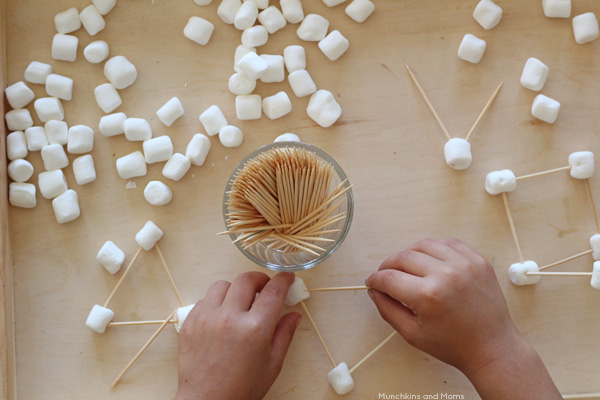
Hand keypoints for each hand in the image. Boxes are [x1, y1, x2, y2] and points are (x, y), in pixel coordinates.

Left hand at [175, 271, 300, 399]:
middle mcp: (230, 318)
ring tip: (240, 301)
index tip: (287, 277)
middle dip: (260, 279)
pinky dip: (216, 302)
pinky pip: (204, 300)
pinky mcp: (191, 323)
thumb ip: (284, 335)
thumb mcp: (272, 364)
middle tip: (264, 287)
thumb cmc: (241, 389)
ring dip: (235, 288)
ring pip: (222, 285)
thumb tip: (294, 315)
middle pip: (247, 280)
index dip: (284, 280)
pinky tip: (222, 314)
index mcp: (255, 329)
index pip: (273, 291)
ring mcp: (207, 319)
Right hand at [366, 239, 560, 399]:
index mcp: (427, 295)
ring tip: (406, 266)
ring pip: (424, 244)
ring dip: (409, 253)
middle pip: (403, 257)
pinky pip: (448, 243)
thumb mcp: (412, 334)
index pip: (388, 277)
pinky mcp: (478, 260)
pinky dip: (434, 248)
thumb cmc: (453, 345)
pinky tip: (430, 261)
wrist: (492, 348)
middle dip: (388, 265)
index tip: (372, 282)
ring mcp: (464, 264)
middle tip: (385, 275)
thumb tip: (374, 290)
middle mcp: (445, 274)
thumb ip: (388, 309)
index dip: (375, 279)